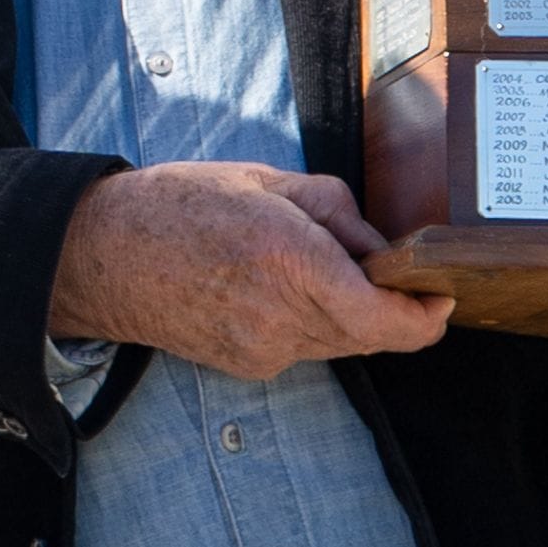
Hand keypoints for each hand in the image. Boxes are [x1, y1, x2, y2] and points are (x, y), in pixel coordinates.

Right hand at [48, 163, 451, 382]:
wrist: (104, 255)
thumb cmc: (178, 205)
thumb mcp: (267, 180)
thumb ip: (337, 211)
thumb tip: (379, 247)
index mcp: (293, 260)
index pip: (389, 320)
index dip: (427, 316)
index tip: (442, 295)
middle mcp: (284, 317)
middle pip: (371, 335)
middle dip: (389, 306)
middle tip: (381, 266)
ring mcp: (264, 350)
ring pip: (340, 342)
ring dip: (347, 312)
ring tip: (307, 265)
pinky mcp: (248, 366)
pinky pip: (303, 348)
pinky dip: (309, 321)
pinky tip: (273, 286)